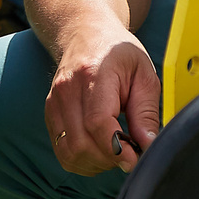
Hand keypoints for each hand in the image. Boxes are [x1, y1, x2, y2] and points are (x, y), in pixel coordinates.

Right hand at [43, 23, 160, 173]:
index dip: (117, 149)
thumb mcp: (144, 74)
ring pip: (70, 153)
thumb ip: (146, 112)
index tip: (135, 159)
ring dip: (96, 164)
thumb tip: (148, 146)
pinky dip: (83, 160)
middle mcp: (68, 89)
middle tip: (130, 153)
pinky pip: (62, 151)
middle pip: (82, 143)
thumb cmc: (119, 53)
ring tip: (116, 151)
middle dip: (109, 159)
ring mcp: (54, 102)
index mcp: (94, 74)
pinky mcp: (50, 114)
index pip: (97, 122)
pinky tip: (100, 150)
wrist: (86, 34)